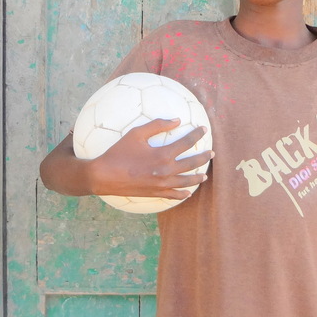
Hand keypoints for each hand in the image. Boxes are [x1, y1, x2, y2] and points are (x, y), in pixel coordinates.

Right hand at [87, 118, 212, 198]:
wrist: (104, 176)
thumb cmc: (118, 152)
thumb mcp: (136, 133)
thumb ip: (157, 125)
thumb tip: (176, 120)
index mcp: (163, 155)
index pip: (186, 142)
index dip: (197, 134)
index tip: (204, 129)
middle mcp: (166, 171)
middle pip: (192, 163)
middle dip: (204, 157)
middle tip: (211, 153)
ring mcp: (162, 185)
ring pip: (186, 182)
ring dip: (197, 177)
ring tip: (204, 175)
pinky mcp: (155, 194)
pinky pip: (174, 196)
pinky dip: (183, 194)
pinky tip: (188, 193)